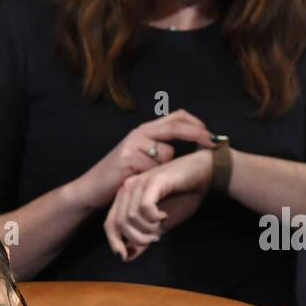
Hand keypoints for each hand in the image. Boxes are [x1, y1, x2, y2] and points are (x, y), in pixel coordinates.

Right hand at [78, 110, 214, 210]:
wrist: (92, 188)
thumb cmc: (122, 175)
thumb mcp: (142, 157)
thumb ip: (160, 148)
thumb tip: (192, 147)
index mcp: (145, 130)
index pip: (176, 117)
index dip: (195, 123)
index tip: (211, 135)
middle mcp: (139, 133)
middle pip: (174, 127)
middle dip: (197, 134)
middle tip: (212, 144)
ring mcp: (133, 145)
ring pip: (166, 154)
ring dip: (166, 168)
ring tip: (151, 177)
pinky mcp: (128, 160)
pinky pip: (154, 169)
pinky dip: (154, 178)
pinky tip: (142, 182)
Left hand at [103, 149, 211, 260]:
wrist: (204, 176)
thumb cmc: (183, 196)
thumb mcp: (160, 223)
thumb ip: (143, 237)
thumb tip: (127, 257)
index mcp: (126, 197)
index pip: (110, 224)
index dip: (114, 242)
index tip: (124, 256)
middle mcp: (128, 188)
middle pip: (119, 223)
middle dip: (137, 238)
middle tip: (154, 239)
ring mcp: (140, 182)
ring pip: (131, 217)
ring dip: (148, 228)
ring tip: (161, 224)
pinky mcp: (153, 181)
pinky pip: (144, 207)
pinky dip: (154, 217)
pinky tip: (164, 215)